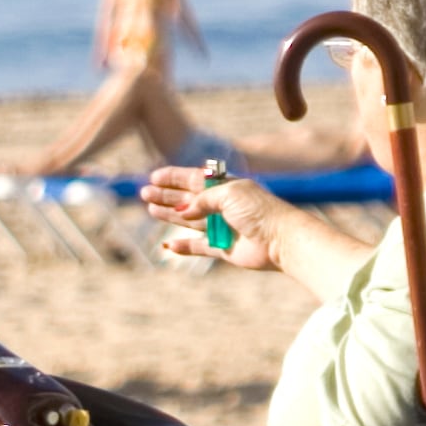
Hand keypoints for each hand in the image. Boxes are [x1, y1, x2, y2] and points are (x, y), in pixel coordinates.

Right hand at [140, 165, 284, 269]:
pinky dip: (184, 246)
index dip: (174, 177)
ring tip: (151, 210)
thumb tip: (183, 211)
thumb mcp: (229, 194)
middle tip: (145, 193)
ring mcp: (222, 228)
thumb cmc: (259, 211)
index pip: (195, 179)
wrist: (280, 240)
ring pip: (189, 221)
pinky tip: (169, 245)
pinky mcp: (223, 249)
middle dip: (167, 196)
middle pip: (188, 199)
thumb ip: (203, 199)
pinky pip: (198, 247)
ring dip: (170, 216)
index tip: (154, 176)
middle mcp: (223, 206)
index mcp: (227, 187)